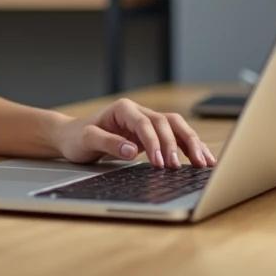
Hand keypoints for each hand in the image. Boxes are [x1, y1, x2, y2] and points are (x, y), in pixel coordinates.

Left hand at [53, 98, 217, 168]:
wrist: (71, 137)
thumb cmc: (77, 137)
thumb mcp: (87, 140)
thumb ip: (108, 143)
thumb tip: (131, 151)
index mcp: (123, 109)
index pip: (146, 123)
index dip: (155, 143)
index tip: (160, 163)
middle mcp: (138, 112)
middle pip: (167, 122)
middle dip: (179, 144)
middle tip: (185, 166)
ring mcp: (146, 122)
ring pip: (176, 127)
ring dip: (191, 144)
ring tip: (204, 163)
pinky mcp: (150, 135)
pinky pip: (174, 137)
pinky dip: (189, 147)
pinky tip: (201, 159)